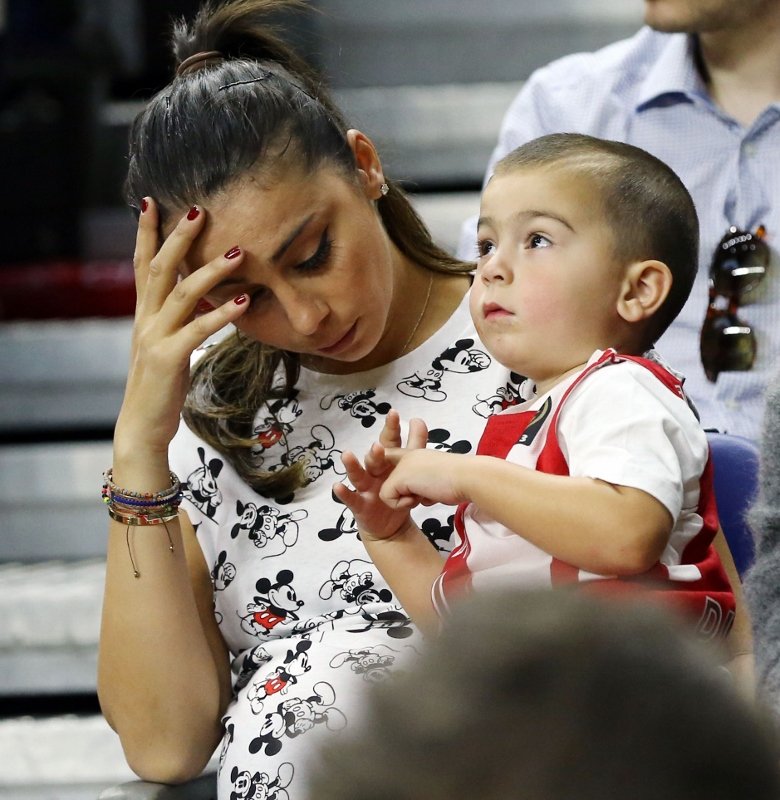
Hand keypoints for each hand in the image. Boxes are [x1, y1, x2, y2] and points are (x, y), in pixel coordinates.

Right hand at [114, 199, 250, 472]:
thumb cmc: (160, 386)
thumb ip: (177, 320)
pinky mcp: (168, 358)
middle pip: (158, 268)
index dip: (145, 233)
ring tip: (238, 252)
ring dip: (210, 270)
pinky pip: (197, 329)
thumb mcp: (167, 345)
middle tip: (198, 209)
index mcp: (144, 314)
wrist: (142, 425)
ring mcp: (154, 338)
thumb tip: (198, 298)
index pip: (142, 264)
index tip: (151, 202)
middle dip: (177, 237)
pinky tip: (245, 301)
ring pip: (181, 294)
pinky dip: (222, 313)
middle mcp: (145, 320)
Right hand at [334, 410, 426, 540]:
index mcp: (387, 461)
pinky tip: (337, 486)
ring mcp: (364, 488)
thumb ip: (414, 446)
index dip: (391, 429)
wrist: (390, 524)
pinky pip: (351, 499)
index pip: (389, 442)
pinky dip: (343, 493)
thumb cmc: (397, 491)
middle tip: (378, 446)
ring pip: (358, 475)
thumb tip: (417, 419)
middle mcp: (374, 471)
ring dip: (353, 466)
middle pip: (374, 459)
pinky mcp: (359, 505)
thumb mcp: (407, 469)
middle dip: (375, 452)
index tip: (393, 414)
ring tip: (347, 455)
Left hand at [379, 448, 468, 508]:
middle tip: (428, 491)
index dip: (396, 476)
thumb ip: (426, 485)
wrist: (469, 477)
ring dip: (408, 500)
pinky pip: (388, 499)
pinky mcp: (399, 477)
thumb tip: (421, 498)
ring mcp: (402, 464)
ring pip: (390, 491)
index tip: (404, 484)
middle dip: (405, 494)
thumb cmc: (462, 481)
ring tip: (428, 493)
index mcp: (419, 454)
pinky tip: (421, 497)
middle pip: (391, 481)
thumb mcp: (440, 481)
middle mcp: (408, 456)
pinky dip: (403, 505)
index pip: (397, 460)